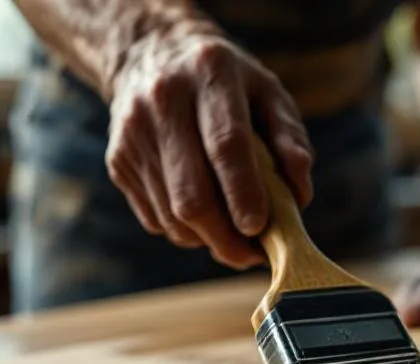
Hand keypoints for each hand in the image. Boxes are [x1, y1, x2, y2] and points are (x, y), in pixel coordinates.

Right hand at [105, 27, 312, 269]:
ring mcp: (134, 134)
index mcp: (210, 75)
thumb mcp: (267, 91)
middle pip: (192, 195)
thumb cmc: (226, 81)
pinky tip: (204, 217)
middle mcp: (163, 101)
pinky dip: (185, 231)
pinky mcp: (119, 161)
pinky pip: (156, 218)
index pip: (225, 145)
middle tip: (253, 254)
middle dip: (226, 238)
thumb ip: (290, 139)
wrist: (149, 53)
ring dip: (208, 240)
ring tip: (234, 237)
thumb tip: (300, 195)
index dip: (243, 193)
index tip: (259, 229)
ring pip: (172, 216)